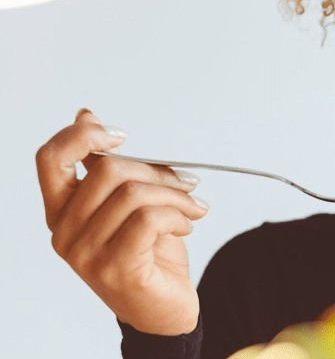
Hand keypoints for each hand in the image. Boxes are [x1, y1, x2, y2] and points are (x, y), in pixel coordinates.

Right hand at [37, 109, 209, 335]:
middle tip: (187, 182)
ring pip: (134, 195)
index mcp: (62, 211)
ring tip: (194, 207)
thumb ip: (106, 166)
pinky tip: (188, 224)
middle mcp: (65, 233)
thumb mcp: (127, 203)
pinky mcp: (115, 270)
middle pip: (108, 171)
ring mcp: (86, 254)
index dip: (83, 136)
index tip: (123, 135)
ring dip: (176, 195)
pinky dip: (178, 215)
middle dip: (158, 170)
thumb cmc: (148, 253)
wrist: (165, 309)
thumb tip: (85, 115)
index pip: (50, 159)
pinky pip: (149, 220)